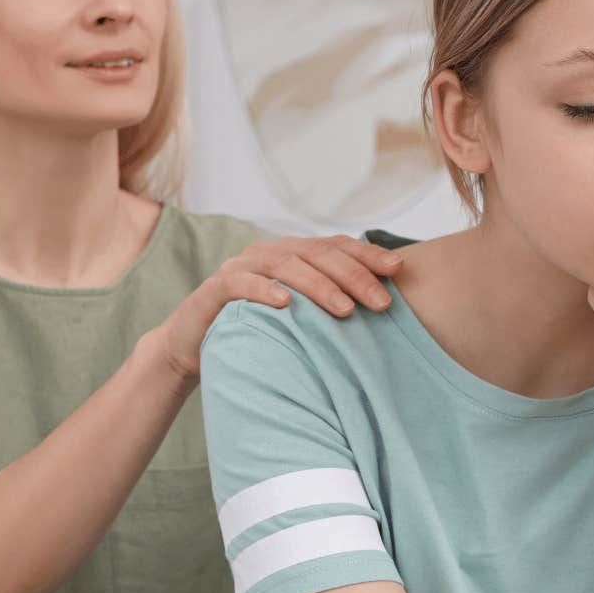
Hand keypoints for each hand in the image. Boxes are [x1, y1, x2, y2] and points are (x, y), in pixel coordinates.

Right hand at [150, 235, 402, 383]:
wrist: (194, 345)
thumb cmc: (257, 331)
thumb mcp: (298, 316)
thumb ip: (328, 303)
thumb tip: (384, 306)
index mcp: (292, 254)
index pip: (336, 246)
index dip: (368, 255)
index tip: (399, 271)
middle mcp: (268, 253)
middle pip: (318, 254)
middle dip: (353, 276)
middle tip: (380, 302)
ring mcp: (240, 267)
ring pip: (286, 265)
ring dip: (319, 286)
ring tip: (345, 309)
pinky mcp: (214, 289)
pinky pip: (241, 284)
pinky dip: (264, 290)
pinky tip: (286, 304)